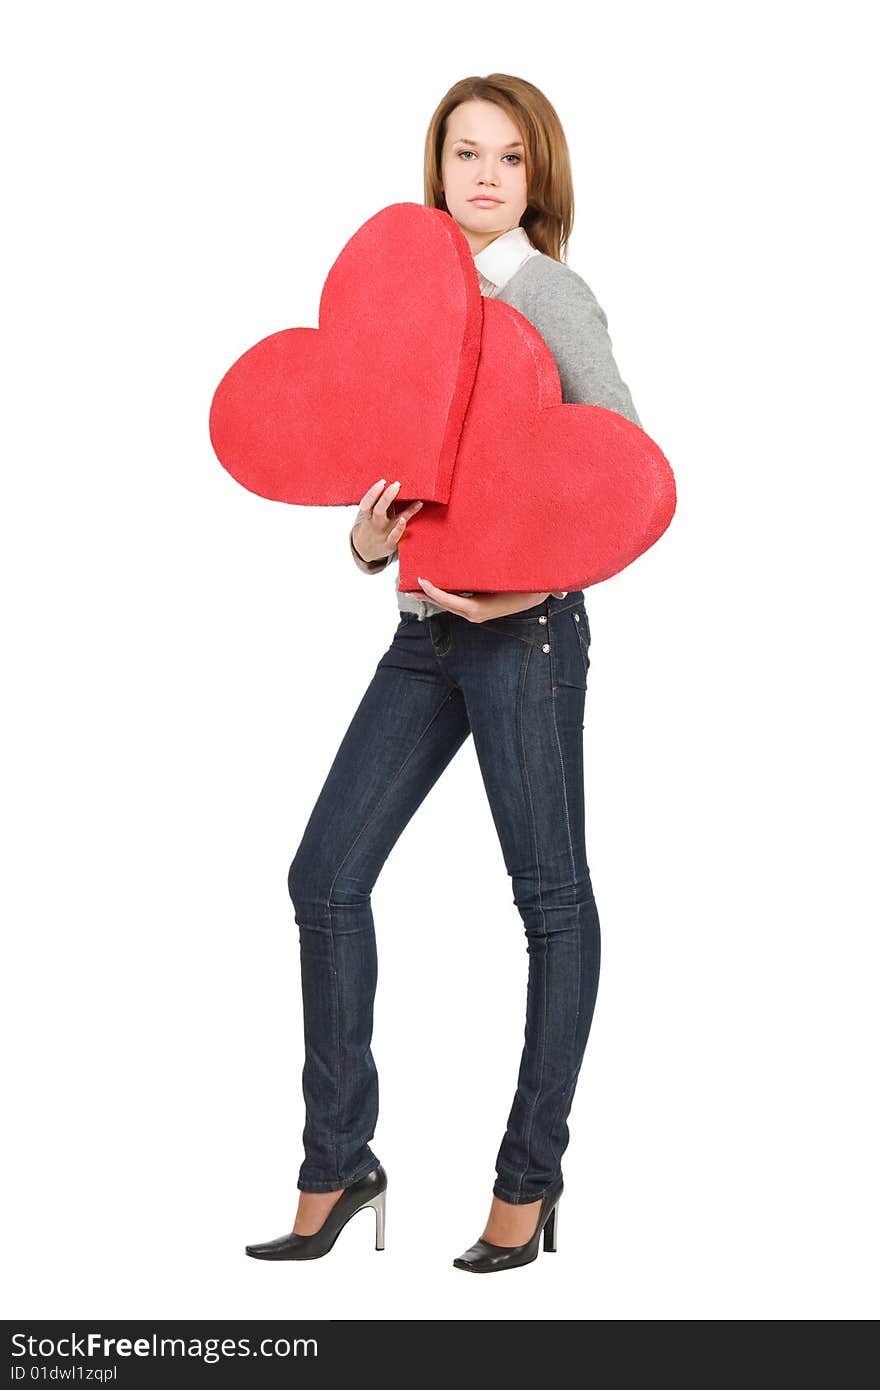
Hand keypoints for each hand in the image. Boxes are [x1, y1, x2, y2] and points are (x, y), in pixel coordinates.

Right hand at [352, 478, 422, 563]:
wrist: (364, 550)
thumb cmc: (371, 526)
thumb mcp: (368, 515)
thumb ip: (376, 501)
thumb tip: (390, 482)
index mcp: (367, 515)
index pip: (366, 503)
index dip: (373, 493)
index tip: (383, 482)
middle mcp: (375, 524)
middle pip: (378, 509)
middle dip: (387, 496)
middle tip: (397, 484)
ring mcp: (383, 534)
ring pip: (391, 522)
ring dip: (403, 511)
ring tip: (414, 500)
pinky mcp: (390, 544)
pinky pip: (396, 536)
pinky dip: (401, 528)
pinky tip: (407, 519)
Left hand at [415, 579, 567, 621]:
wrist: (539, 593)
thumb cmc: (527, 586)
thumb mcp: (512, 581)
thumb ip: (493, 577)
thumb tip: (491, 572)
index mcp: (478, 609)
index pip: (449, 601)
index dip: (433, 592)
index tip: (421, 581)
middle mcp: (474, 614)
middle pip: (443, 604)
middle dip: (425, 595)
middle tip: (408, 584)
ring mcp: (475, 613)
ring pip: (448, 603)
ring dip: (432, 595)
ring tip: (417, 584)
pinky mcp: (477, 608)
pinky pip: (456, 601)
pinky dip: (444, 593)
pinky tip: (437, 583)